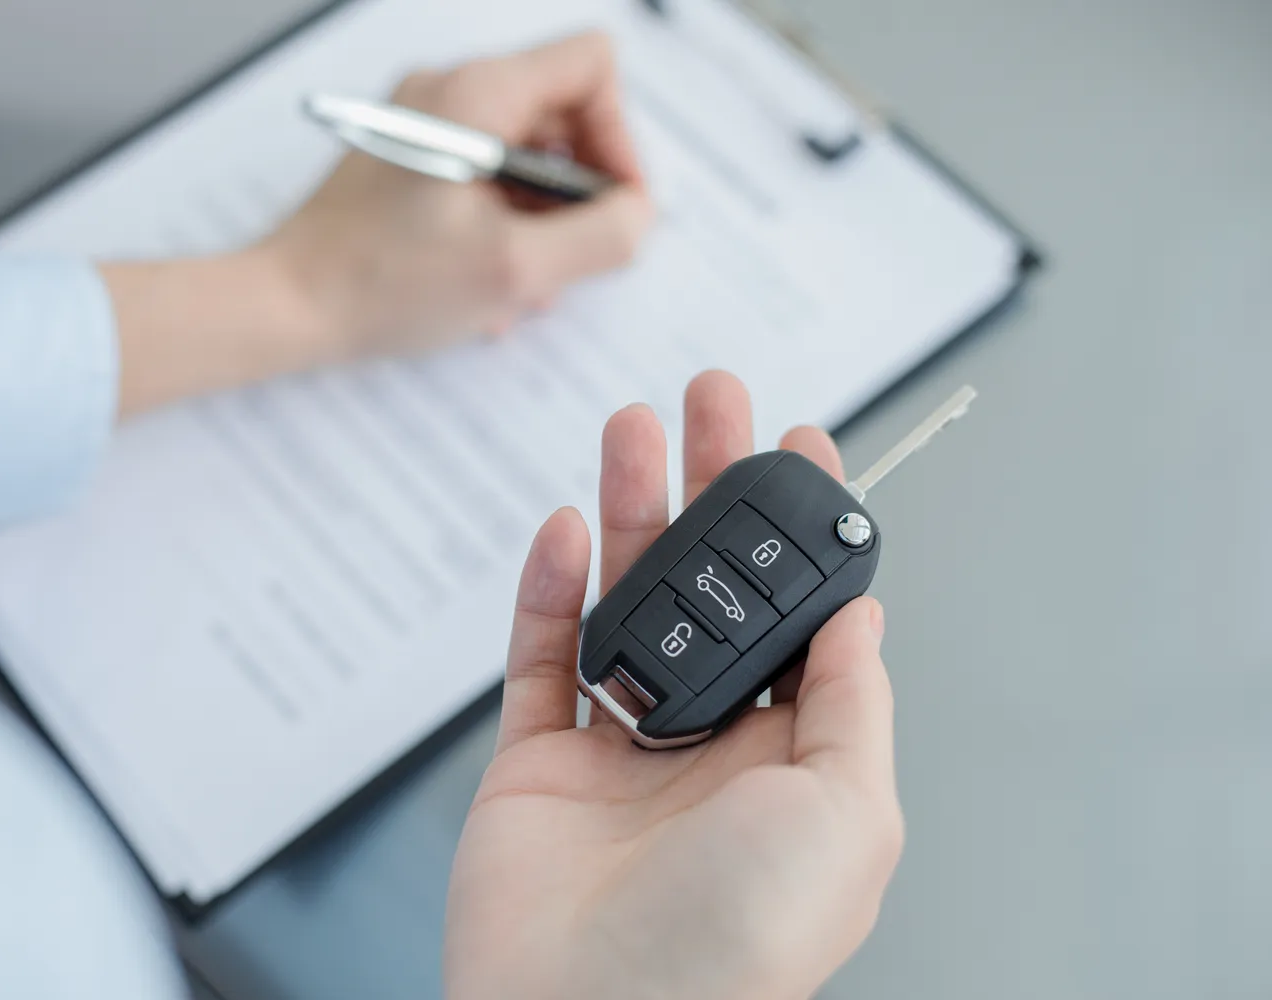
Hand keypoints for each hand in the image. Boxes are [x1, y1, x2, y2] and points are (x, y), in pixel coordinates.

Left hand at [104, 31, 649, 416]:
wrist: (286, 304)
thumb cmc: (380, 284)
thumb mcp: (515, 271)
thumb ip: (600, 237)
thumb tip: (638, 216)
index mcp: (477, 95)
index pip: (591, 66)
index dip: (619, 137)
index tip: (612, 205)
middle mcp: (450, 92)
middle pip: (563, 110)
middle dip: (580, 189)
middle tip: (572, 255)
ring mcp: (426, 123)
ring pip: (527, 150)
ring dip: (544, 216)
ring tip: (528, 281)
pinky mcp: (410, 159)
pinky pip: (486, 175)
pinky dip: (505, 223)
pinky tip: (492, 281)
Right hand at [444, 371, 903, 999]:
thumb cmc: (735, 944)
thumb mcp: (847, 816)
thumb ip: (853, 703)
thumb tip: (861, 611)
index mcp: (793, 758)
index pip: (801, 615)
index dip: (801, 528)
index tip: (799, 443)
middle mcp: (709, 746)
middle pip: (711, 588)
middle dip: (712, 489)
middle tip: (709, 400)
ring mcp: (617, 752)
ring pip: (625, 604)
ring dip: (629, 512)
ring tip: (632, 425)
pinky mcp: (536, 765)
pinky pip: (540, 658)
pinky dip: (548, 589)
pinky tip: (564, 527)